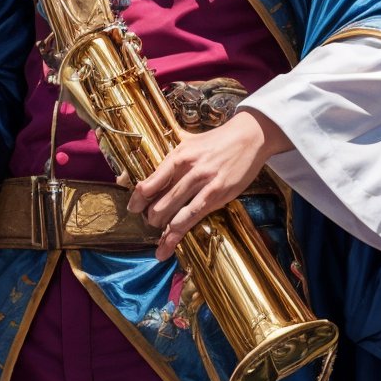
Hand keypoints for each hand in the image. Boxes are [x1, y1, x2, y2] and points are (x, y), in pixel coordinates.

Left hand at [127, 110, 289, 260]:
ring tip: (158, 241)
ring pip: (173, 214)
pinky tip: (168, 244)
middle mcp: (188, 170)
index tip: (132, 209)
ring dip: (162, 230)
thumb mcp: (189, 143)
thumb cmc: (217, 141)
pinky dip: (177, 234)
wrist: (248, 136)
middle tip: (150, 224)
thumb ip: (171, 159)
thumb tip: (151, 173)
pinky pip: (193, 217)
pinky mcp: (217, 194)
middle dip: (150, 218)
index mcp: (178, 156)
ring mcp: (203, 183)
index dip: (137, 200)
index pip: (149, 183)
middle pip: (158, 202)